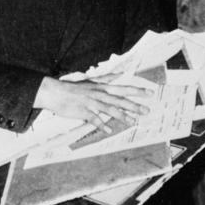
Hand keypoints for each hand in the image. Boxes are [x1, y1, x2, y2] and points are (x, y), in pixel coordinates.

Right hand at [33, 77, 152, 131]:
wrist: (55, 92)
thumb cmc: (73, 88)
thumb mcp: (91, 81)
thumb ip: (106, 78)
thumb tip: (118, 74)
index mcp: (102, 87)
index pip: (123, 88)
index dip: (137, 90)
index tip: (150, 93)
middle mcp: (99, 94)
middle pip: (120, 99)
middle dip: (135, 105)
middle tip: (147, 110)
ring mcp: (91, 102)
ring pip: (110, 109)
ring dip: (122, 115)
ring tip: (133, 122)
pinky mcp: (83, 111)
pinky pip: (94, 119)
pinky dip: (102, 124)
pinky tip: (109, 130)